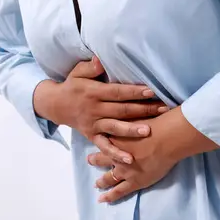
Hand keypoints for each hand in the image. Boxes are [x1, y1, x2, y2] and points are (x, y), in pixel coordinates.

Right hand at [33, 57, 169, 163]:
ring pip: (115, 128)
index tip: (151, 92)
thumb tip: (100, 60)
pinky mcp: (92, 136)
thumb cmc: (72, 86)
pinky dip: (115, 154)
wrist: (55, 105)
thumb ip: (90, 67)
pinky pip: (104, 146)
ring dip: (132, 130)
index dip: (134, 92)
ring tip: (148, 131)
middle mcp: (94, 109)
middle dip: (143, 109)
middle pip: (121, 110)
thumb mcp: (77, 72)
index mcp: (93, 92)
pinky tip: (129, 159)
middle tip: (163, 109)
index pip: (117, 92)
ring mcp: (93, 124)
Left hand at [89, 107, 218, 202]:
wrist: (168, 137)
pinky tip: (103, 200)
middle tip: (89, 160)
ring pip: (109, 177)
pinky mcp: (134, 181)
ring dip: (102, 180)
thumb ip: (133, 106)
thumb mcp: (141, 109)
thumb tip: (134, 93)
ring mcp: (124, 169)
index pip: (105, 138)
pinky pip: (119, 191)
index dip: (100, 138)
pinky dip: (110, 196)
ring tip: (97, 184)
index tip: (94, 137)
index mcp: (117, 136)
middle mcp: (117, 153)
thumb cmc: (157, 121)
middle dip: (96, 159)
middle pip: (104, 156)